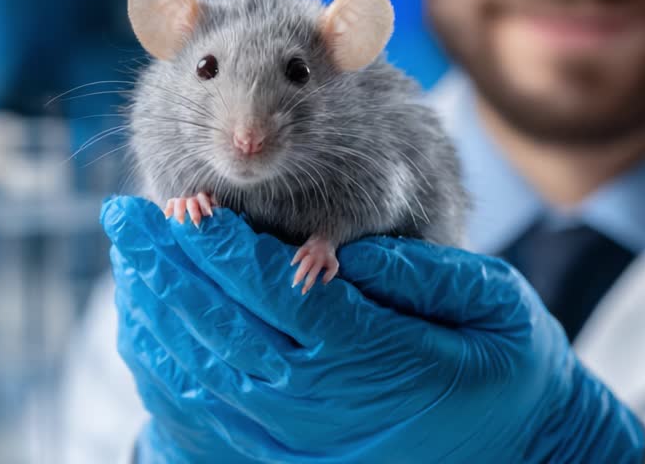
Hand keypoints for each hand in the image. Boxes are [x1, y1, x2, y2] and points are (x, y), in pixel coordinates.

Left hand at [102, 195, 644, 462]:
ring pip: (203, 377)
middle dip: (170, 270)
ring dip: (158, 314)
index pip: (282, 299)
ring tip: (130, 257)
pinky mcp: (285, 458)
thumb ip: (419, 275)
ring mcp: (299, 442)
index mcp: (377, 362)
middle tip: (125, 215)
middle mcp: (325, 409)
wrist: (519, 453)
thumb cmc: (508, 368)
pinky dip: (166, 373)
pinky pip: (206, 421)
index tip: (187, 206)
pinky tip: (148, 327)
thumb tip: (339, 251)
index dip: (227, 252)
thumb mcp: (491, 306)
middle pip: (226, 332)